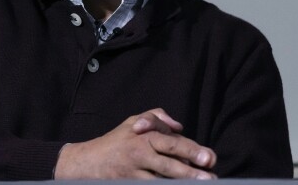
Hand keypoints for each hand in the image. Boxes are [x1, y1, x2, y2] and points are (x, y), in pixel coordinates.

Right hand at [54, 108, 216, 178]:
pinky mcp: (128, 184)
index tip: (209, 157)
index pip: (172, 142)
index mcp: (144, 136)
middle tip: (210, 176)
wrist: (87, 162)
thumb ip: (157, 118)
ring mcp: (134, 172)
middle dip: (191, 171)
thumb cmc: (115, 141)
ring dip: (181, 183)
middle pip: (170, 163)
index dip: (192, 150)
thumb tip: (179, 125)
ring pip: (162, 180)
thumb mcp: (134, 121)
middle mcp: (140, 153)